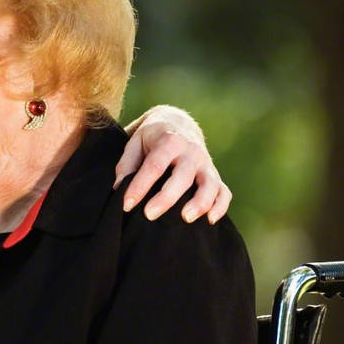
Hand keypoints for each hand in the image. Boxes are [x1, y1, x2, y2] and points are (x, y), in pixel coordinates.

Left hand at [116, 106, 230, 222]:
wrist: (178, 123)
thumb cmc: (152, 138)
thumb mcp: (136, 141)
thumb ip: (126, 164)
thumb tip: (119, 188)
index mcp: (170, 140)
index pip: (154, 166)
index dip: (140, 186)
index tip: (126, 205)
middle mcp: (191, 151)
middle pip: (182, 176)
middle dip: (167, 197)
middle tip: (149, 214)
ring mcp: (206, 164)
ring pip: (209, 184)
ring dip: (200, 202)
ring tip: (186, 218)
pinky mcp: (215, 175)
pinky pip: (224, 192)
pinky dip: (220, 206)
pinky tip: (210, 220)